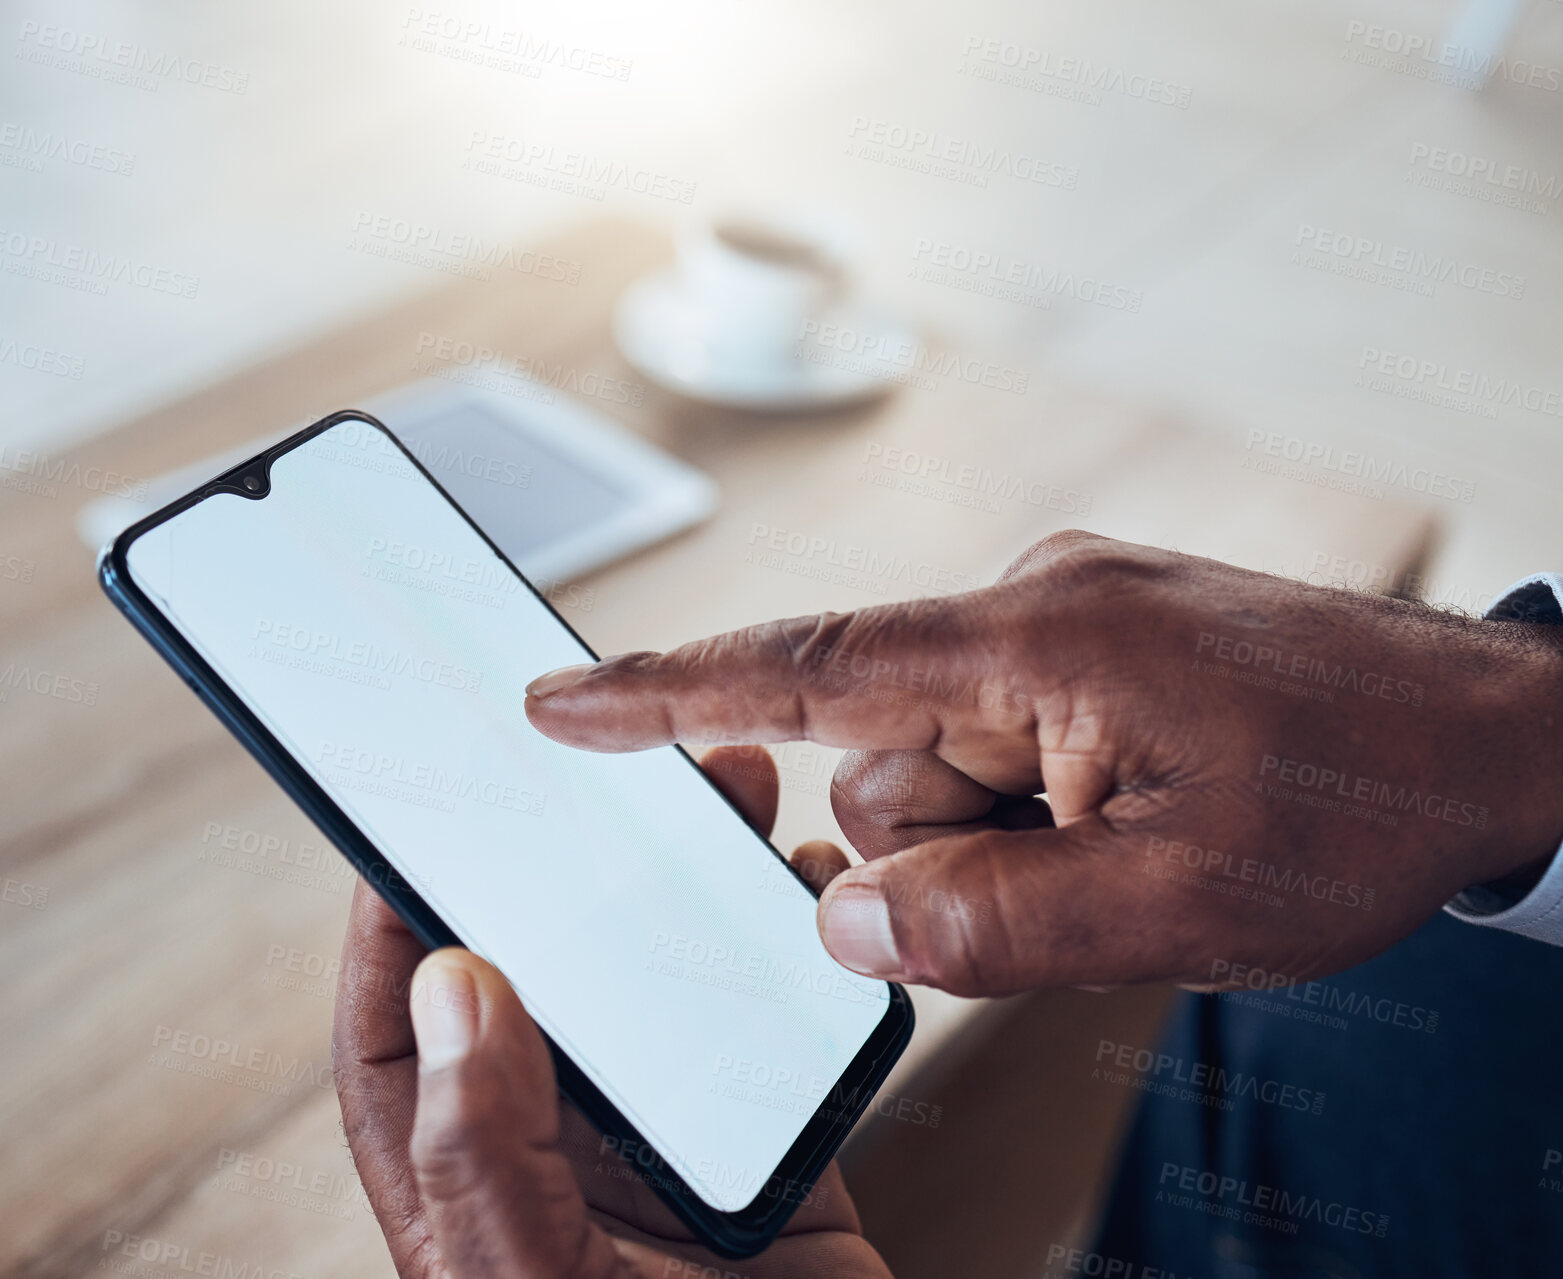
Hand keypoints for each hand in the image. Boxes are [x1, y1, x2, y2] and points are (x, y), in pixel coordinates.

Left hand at [332, 745, 890, 1278]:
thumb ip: (486, 1157)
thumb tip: (456, 987)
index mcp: (469, 1191)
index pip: (400, 1034)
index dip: (397, 920)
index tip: (420, 817)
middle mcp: (561, 1155)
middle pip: (547, 978)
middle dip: (571, 867)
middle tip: (602, 776)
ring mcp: (668, 1149)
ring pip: (659, 986)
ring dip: (688, 890)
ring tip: (725, 803)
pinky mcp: (769, 1151)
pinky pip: (768, 1027)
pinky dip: (787, 953)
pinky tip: (800, 899)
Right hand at [524, 531, 1562, 994]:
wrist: (1495, 737)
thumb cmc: (1361, 799)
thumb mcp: (1176, 905)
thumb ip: (990, 921)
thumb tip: (841, 921)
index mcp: (1036, 643)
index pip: (808, 669)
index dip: (666, 689)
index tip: (557, 697)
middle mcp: (1033, 612)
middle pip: (888, 762)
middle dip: (944, 850)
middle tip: (1076, 882)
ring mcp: (1069, 628)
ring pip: (949, 771)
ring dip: (1004, 842)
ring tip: (1131, 853)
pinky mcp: (1097, 654)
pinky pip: (1008, 748)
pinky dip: (1039, 814)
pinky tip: (1134, 828)